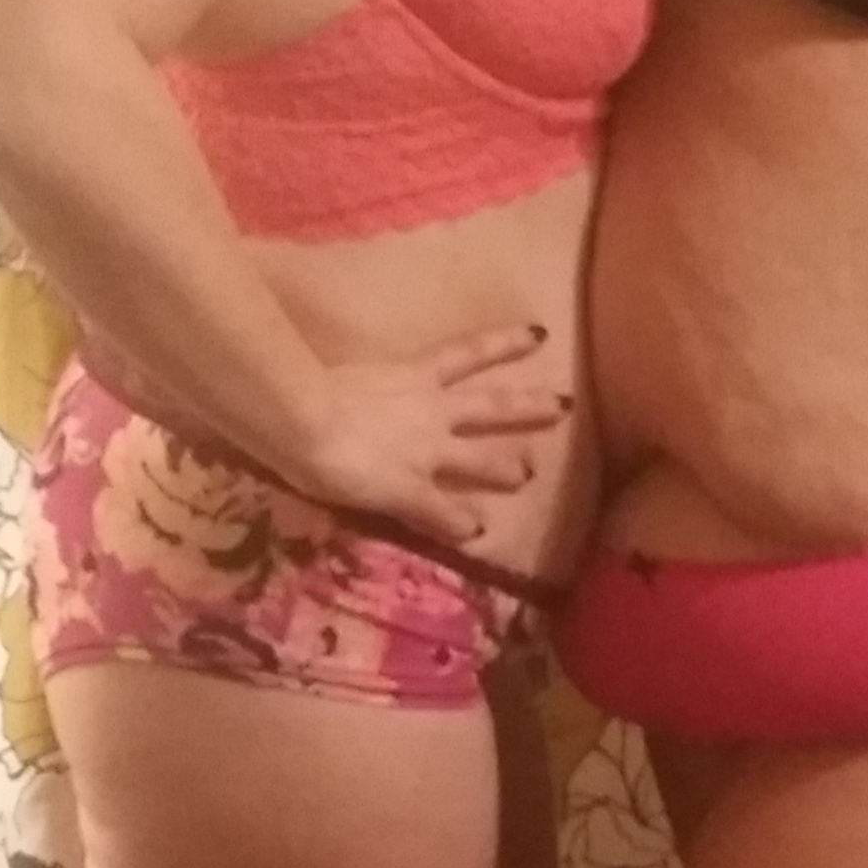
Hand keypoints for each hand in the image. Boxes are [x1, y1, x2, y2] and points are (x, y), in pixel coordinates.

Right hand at [289, 324, 570, 546]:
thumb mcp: (340, 369)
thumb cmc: (303, 383)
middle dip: (528, 406)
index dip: (503, 342)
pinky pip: (442, 513)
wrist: (303, 418)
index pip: (465, 353)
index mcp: (409, 374)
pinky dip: (459, 524)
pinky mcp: (410, 489)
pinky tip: (475, 533)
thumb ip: (351, 374)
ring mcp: (425, 452)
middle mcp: (428, 410)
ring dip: (506, 467)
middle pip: (490, 404)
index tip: (540, 334)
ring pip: (479, 459)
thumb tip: (330, 372)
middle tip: (564, 406)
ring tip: (529, 473)